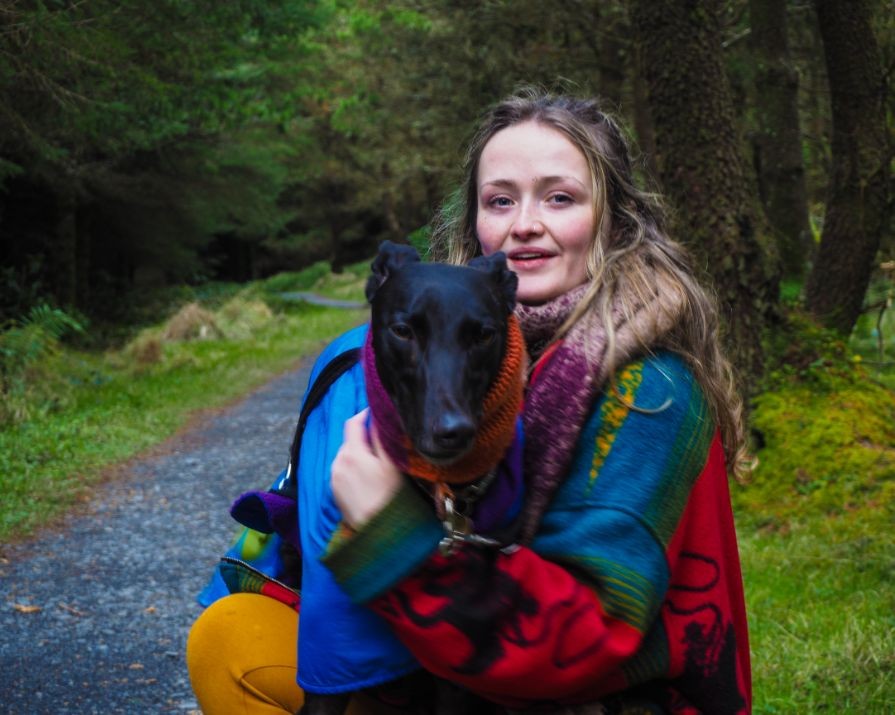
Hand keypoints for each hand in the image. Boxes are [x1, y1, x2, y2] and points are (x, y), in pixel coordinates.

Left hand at [330, 409, 402, 528]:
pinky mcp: (333, 490)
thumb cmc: (390, 496)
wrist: (377, 530)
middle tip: (381, 446)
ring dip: (357, 454)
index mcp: (352, 453)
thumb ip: (382, 438)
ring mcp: (334, 477)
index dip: (364, 415)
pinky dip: (352, 468)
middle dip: (363, 438)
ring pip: (345, 455)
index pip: (352, 423)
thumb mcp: (391, 464)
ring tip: (374, 466)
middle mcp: (338, 462)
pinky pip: (341, 470)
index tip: (376, 415)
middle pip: (349, 440)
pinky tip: (365, 480)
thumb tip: (378, 418)